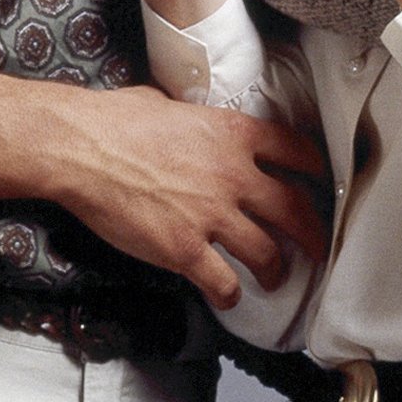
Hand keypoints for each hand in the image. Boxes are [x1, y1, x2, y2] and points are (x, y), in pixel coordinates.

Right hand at [0, 71, 330, 310]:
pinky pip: (223, 281)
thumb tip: (182, 116)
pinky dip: (231, 293)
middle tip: (316, 246)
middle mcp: (235, 174)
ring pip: (267, 251)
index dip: (313, 169)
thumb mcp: (169, 104)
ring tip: (275, 277)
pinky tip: (230, 297)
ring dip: (276, 269)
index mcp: (234, 134)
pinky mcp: (185, 249)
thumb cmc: (114, 120)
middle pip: (295, 209)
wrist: (81, 149)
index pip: (295, 150)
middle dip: (312, 233)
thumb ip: (192, 118)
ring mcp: (213, 215)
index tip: (320, 180)